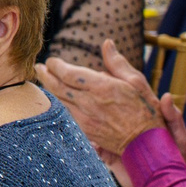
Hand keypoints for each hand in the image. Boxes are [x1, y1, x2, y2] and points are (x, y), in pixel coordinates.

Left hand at [39, 41, 175, 158]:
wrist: (146, 143)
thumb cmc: (145, 110)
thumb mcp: (136, 82)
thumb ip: (117, 63)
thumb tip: (107, 43)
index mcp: (102, 87)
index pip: (69, 74)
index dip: (56, 66)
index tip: (51, 61)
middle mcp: (90, 103)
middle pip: (58, 87)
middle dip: (45, 75)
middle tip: (38, 67)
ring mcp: (85, 119)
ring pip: (58, 102)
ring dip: (47, 90)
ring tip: (43, 80)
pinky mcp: (85, 131)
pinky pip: (64, 115)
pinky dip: (56, 105)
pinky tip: (54, 100)